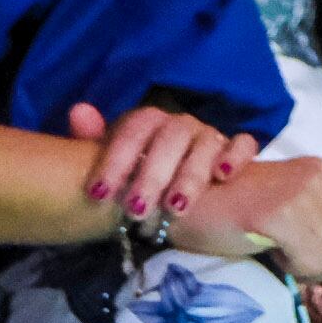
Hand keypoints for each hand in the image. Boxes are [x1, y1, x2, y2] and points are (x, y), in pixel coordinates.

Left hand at [65, 100, 251, 224]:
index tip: (99, 194)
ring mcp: (211, 137)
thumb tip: (78, 112)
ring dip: (189, 175)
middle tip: (136, 210)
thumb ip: (99, 141)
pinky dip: (235, 156)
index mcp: (150, 123)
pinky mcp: (238, 154)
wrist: (192, 187)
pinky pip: (243, 145)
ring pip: (204, 143)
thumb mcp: (121, 164)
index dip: (114, 159)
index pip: (133, 129)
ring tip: (175, 207)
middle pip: (169, 138)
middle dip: (151, 174)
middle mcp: (181, 125)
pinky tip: (223, 176)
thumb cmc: (150, 177)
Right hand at [176, 152, 321, 278]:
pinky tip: (270, 252)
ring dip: (306, 267)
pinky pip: (308, 262)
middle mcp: (317, 177)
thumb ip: (319, 223)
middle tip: (290, 256)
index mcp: (321, 172)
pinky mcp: (278, 213)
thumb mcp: (287, 209)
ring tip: (277, 250)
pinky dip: (292, 268)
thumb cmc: (233, 209)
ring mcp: (298, 193)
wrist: (186, 200)